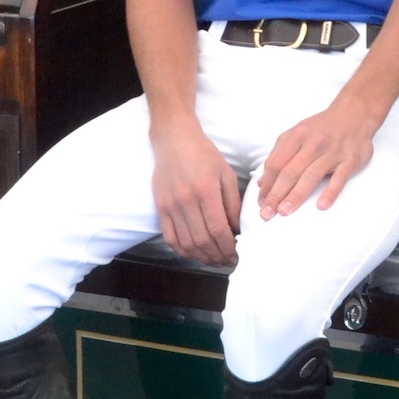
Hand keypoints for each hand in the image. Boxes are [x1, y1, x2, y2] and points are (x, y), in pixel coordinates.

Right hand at [152, 123, 241, 265]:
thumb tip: (238, 229)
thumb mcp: (226, 173)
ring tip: (214, 260)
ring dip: (201, 257)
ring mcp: (170, 205)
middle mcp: (186, 200)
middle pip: (202, 240)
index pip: (218, 229)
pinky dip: (183, 250)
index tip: (237, 253)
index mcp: (206, 190)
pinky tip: (194, 253)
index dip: (229, 247)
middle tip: (228, 260)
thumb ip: (233, 202)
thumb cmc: (204, 154)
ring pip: (186, 243)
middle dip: (218, 256)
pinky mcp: (160, 207)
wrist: (174, 139)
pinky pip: (170, 237)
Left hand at [257, 103, 377, 218]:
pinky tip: (321, 206)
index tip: (260, 203)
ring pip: (311, 176)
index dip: (267, 185)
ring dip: (296, 195)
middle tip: (267, 213)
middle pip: (290, 171)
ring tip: (284, 212)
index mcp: (297, 136)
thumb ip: (278, 155)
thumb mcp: (295, 134)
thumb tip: (263, 183)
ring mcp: (332, 152)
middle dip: (276, 194)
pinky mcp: (350, 160)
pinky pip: (339, 178)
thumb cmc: (321, 128)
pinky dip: (330, 192)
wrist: (353, 115)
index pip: (277, 163)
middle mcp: (313, 143)